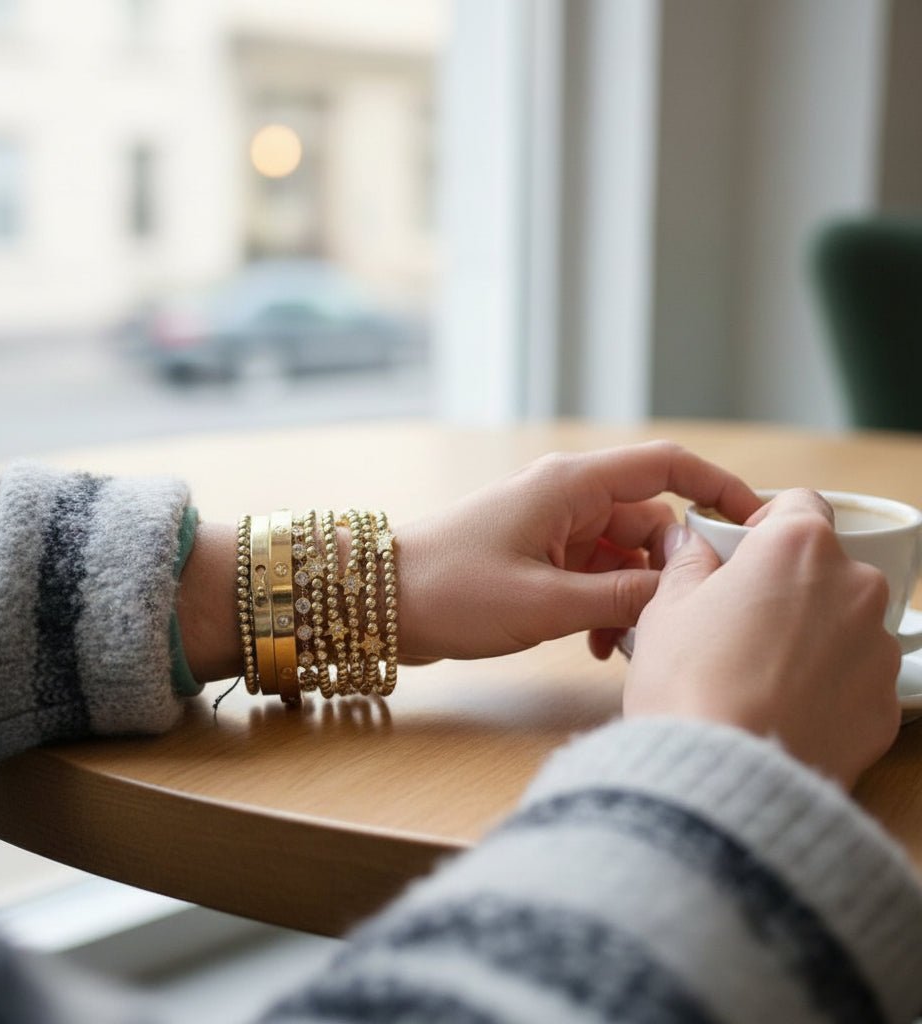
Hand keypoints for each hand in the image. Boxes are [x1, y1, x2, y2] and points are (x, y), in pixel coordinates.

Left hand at [395, 441, 760, 661]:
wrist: (381, 601)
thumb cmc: (453, 591)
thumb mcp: (546, 602)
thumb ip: (620, 600)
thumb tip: (679, 598)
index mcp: (572, 486)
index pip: (666, 465)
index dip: (717, 486)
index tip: (753, 522)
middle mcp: (566, 497)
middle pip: (649, 520)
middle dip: (665, 571)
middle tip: (668, 622)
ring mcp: (551, 526)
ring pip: (620, 553)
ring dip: (630, 597)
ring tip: (617, 645)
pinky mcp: (537, 554)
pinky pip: (591, 572)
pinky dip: (602, 604)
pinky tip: (592, 643)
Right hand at [624, 489, 901, 787]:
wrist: (722, 775)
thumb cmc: (689, 680)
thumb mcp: (666, 606)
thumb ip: (687, 562)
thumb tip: (689, 544)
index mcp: (798, 547)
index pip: (797, 504)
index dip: (763, 525)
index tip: (738, 555)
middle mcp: (854, 587)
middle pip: (824, 567)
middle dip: (787, 585)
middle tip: (737, 621)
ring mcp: (876, 648)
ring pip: (842, 623)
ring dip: (810, 635)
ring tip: (756, 674)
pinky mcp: (885, 705)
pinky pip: (853, 678)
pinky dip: (825, 686)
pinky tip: (779, 708)